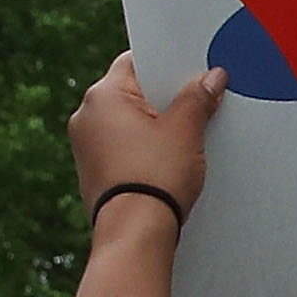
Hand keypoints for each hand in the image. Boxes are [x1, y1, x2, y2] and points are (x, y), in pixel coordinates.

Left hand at [70, 54, 226, 296]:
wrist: (135, 233)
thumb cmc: (155, 179)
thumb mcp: (186, 130)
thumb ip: (198, 97)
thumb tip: (211, 77)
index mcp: (102, 96)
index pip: (136, 62)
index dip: (168, 66)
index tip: (192, 75)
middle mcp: (86, 116)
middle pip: (132, 92)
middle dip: (164, 99)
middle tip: (196, 108)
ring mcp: (85, 145)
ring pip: (127, 121)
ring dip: (154, 125)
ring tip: (185, 141)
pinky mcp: (92, 170)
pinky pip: (122, 146)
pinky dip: (143, 148)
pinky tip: (168, 162)